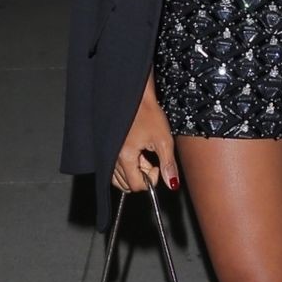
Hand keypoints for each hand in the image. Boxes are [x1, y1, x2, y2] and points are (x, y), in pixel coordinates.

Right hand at [113, 75, 179, 192]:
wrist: (136, 97)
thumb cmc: (149, 113)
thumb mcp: (164, 140)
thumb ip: (168, 164)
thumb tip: (172, 184)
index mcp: (125, 156)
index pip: (136, 185)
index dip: (151, 180)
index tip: (158, 166)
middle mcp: (113, 157)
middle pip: (127, 184)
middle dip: (142, 177)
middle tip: (152, 162)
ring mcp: (110, 154)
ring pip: (119, 178)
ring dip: (134, 173)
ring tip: (145, 157)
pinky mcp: (109, 149)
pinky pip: (115, 169)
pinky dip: (127, 168)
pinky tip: (137, 154)